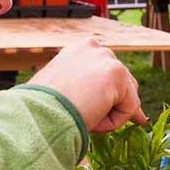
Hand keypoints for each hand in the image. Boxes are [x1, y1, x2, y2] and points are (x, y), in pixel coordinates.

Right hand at [28, 39, 145, 131]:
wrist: (39, 115)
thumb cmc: (42, 109)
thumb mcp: (61, 91)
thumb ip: (82, 89)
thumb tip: (100, 104)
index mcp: (77, 50)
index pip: (104, 73)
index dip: (106, 97)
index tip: (95, 110)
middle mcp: (93, 48)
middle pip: (122, 81)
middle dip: (115, 104)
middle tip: (92, 118)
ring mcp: (106, 58)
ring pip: (126, 97)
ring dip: (110, 114)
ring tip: (83, 118)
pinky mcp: (117, 73)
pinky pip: (130, 107)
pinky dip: (115, 121)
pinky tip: (93, 120)